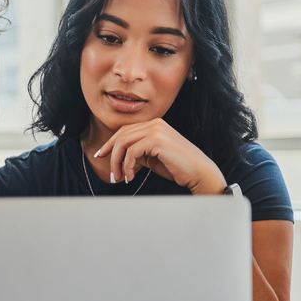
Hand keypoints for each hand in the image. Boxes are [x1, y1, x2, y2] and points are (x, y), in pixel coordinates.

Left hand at [95, 118, 226, 193]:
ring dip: (117, 162)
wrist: (199, 173)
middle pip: (121, 135)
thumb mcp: (153, 158)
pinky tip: (130, 177)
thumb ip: (139, 152)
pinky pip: (132, 152)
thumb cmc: (179, 168)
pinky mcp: (157, 140)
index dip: (111, 142)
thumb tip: (122, 155)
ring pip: (124, 143)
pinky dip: (127, 166)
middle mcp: (155, 123)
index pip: (125, 130)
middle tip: (111, 172)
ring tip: (119, 177)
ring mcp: (156, 129)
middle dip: (111, 154)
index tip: (101, 154)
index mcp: (155, 124)